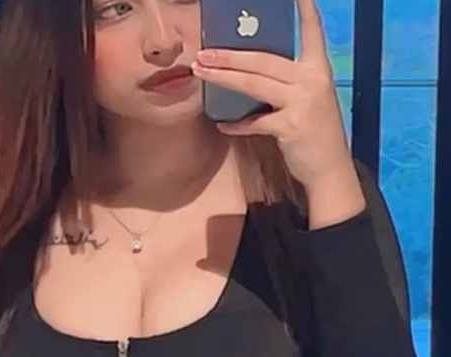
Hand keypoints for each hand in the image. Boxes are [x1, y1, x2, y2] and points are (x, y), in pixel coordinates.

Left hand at [192, 0, 356, 192]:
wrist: (330, 167)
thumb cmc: (315, 130)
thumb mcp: (308, 98)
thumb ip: (286, 82)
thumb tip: (247, 70)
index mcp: (318, 69)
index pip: (313, 31)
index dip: (305, 10)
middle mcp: (312, 80)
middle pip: (263, 59)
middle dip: (229, 55)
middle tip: (203, 52)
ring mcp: (302, 102)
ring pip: (254, 83)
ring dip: (223, 78)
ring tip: (200, 71)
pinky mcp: (290, 126)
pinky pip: (254, 122)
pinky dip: (236, 124)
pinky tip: (222, 124)